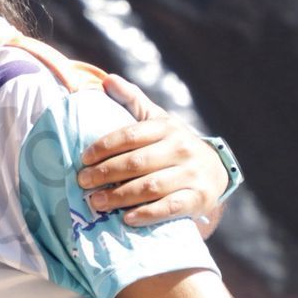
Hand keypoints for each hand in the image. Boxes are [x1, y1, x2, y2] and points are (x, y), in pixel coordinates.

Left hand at [77, 73, 229, 230]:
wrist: (215, 172)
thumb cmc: (174, 146)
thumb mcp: (158, 121)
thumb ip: (132, 100)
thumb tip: (107, 79)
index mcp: (167, 128)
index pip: (130, 135)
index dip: (104, 147)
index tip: (84, 158)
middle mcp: (181, 149)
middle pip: (136, 162)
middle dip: (105, 173)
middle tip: (82, 182)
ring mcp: (191, 174)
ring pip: (150, 186)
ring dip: (119, 196)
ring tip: (96, 202)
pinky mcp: (198, 199)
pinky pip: (170, 208)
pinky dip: (147, 214)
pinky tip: (127, 219)